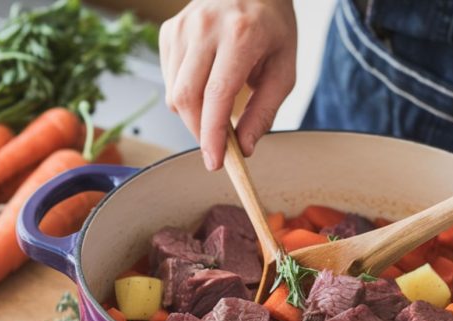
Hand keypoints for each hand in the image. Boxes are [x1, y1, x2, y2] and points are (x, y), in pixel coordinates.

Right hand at [159, 0, 296, 170]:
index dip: (212, 135)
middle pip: (186, 98)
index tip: (214, 161)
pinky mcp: (169, 31)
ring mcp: (182, 27)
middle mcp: (205, 27)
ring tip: (218, 108)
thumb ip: (264, 111)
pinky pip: (169, 79)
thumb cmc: (272, 28)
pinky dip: (185, 95)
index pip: (217, 95)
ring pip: (174, 92)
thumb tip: (244, 148)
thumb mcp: (284, 70)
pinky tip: (205, 85)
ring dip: (193, 115)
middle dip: (200, 132)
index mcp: (240, 35)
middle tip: (218, 145)